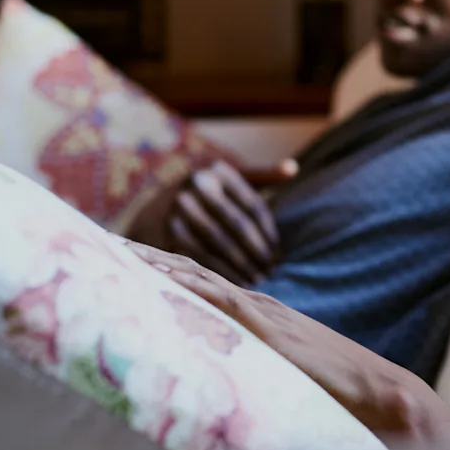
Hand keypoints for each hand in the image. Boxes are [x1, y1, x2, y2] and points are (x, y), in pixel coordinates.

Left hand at [125, 241, 449, 449]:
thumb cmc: (334, 395)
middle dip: (140, 254)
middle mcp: (253, 305)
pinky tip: (154, 272)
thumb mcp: (279, 379)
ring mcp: (260, 313)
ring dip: (149, 260)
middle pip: (185, 270)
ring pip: (194, 276)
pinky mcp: (268, 327)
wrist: (378, 391)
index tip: (114, 257)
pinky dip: (184, 282)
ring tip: (107, 246)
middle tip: (92, 240)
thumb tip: (217, 393)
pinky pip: (218, 298)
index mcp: (254, 315)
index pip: (194, 283)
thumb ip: (249, 374)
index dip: (154, 267)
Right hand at [166, 160, 287, 287]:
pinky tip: (237, 282)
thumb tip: (293, 168)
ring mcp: (179, 210)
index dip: (269, 232)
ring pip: (219, 242)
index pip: (252, 206)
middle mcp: (195, 187)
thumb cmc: (208, 194)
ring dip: (242, 264)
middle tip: (272, 269)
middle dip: (258, 250)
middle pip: (237, 225)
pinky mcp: (168, 233)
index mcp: (217, 172)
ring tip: (259, 278)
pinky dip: (221, 271)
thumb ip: (263, 175)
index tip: (280, 252)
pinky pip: (200, 256)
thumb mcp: (231, 179)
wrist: (156, 209)